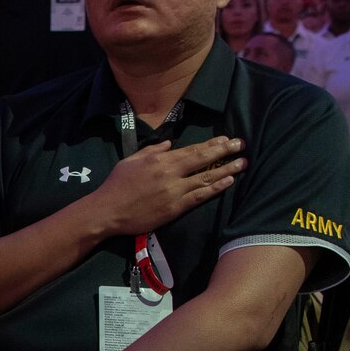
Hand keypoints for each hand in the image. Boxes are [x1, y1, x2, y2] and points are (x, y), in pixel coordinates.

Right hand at [90, 137, 246, 237]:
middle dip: (224, 151)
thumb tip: (169, 143)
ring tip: (242, 163)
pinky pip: (200, 195)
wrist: (107, 211)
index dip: (211, 144)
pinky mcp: (175, 207)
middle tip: (241, 145)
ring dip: (227, 169)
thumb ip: (152, 150)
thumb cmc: (116, 185)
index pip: (191, 149)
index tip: (225, 139)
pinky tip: (228, 181)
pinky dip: (216, 188)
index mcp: (159, 159)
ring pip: (206, 177)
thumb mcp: (130, 160)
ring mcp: (174, 190)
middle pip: (202, 159)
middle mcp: (169, 172)